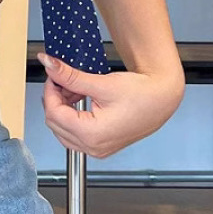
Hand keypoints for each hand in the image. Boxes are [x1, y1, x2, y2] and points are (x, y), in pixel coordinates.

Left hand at [36, 51, 183, 158]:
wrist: (163, 100)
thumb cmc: (142, 94)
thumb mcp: (101, 83)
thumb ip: (70, 76)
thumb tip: (49, 64)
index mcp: (92, 134)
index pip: (54, 113)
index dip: (50, 91)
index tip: (54, 75)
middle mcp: (93, 147)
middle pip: (55, 123)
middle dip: (55, 99)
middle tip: (62, 80)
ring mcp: (97, 149)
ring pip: (62, 130)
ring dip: (63, 108)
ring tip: (74, 89)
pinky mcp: (100, 146)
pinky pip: (75, 134)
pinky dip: (72, 116)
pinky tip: (81, 99)